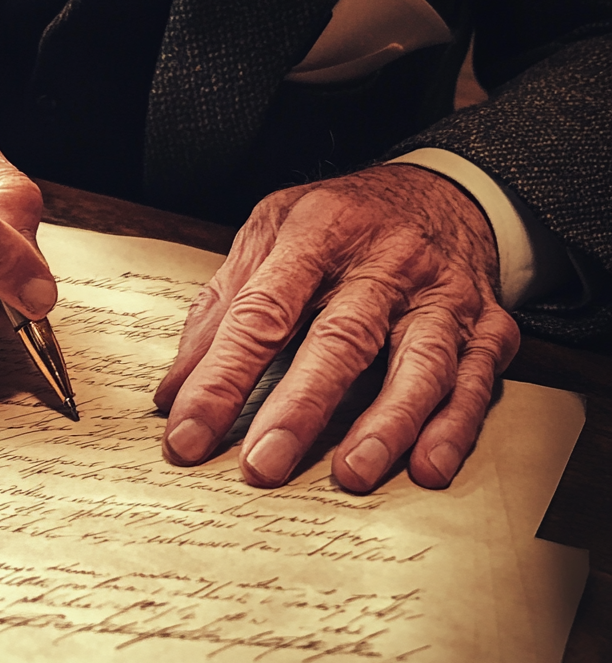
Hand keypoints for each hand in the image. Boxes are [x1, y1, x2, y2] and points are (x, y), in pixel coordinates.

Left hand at [155, 166, 520, 491]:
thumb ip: (222, 304)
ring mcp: (441, 294)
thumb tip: (174, 389)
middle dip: (300, 406)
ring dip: (386, 423)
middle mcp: (385, 261)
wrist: (442, 188)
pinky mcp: (487, 325)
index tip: (189, 430)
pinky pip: (476, 380)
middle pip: (341, 338)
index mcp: (319, 232)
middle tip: (263, 464)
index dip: (223, 375)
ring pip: (418, 363)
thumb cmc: (343, 219)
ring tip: (350, 474)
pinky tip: (427, 467)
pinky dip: (455, 426)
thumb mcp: (272, 232)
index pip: (263, 311)